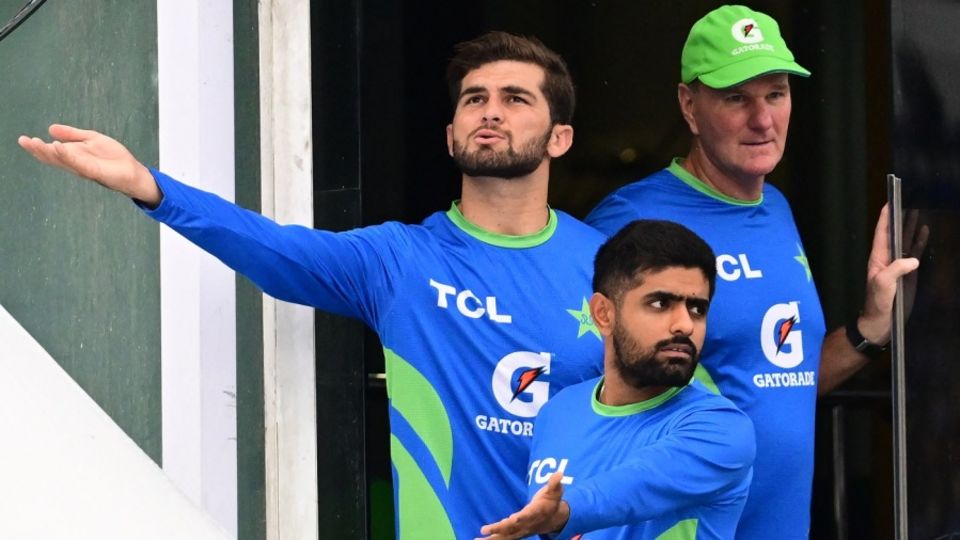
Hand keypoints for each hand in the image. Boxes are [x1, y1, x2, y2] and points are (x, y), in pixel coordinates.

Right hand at [18, 124, 160, 204]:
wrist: (133, 170)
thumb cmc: (113, 157)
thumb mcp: (91, 139)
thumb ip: (73, 134)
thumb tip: (51, 128)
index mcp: (74, 156)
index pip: (52, 152)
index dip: (38, 147)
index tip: (24, 139)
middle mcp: (76, 164)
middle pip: (53, 158)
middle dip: (38, 150)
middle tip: (24, 141)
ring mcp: (84, 169)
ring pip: (63, 161)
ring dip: (49, 152)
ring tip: (36, 143)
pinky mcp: (95, 171)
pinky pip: (79, 163)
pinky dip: (68, 155)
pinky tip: (59, 147)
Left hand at [478, 472, 569, 539]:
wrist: (554, 520)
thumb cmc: (551, 502)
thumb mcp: (555, 492)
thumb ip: (555, 483)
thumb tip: (560, 473)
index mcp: (535, 514)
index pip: (527, 516)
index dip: (520, 518)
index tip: (512, 519)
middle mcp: (526, 524)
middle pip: (512, 528)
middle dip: (499, 529)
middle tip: (485, 529)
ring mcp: (520, 530)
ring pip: (505, 536)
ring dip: (492, 538)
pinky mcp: (515, 533)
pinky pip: (502, 537)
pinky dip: (491, 539)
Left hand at [859, 204, 927, 342]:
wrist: (881, 323)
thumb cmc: (877, 303)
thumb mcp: (883, 284)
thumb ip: (896, 269)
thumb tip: (913, 259)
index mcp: (878, 258)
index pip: (882, 233)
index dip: (885, 218)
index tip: (890, 201)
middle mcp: (888, 259)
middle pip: (895, 234)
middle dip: (900, 218)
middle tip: (908, 200)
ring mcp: (898, 266)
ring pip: (905, 242)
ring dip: (911, 227)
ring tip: (918, 210)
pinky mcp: (908, 274)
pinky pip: (914, 254)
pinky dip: (919, 242)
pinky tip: (925, 232)